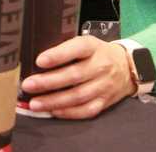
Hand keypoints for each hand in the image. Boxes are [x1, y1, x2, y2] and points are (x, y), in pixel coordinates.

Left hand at [20, 35, 135, 118]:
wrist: (127, 66)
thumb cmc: (97, 53)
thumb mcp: (85, 42)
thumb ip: (66, 48)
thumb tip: (36, 60)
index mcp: (92, 47)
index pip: (76, 49)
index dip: (58, 55)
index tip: (39, 61)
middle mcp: (100, 66)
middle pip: (74, 75)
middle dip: (48, 82)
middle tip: (28, 85)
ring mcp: (104, 86)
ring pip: (78, 96)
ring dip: (54, 101)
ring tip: (35, 103)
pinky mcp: (105, 102)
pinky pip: (86, 110)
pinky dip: (68, 112)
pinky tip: (53, 111)